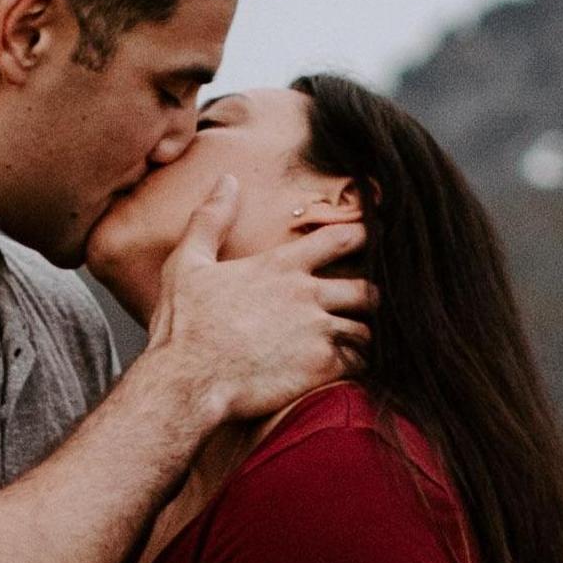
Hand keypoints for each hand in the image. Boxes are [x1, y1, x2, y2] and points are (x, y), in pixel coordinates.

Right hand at [157, 162, 365, 425]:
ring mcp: (318, 331)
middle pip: (367, 288)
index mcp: (281, 266)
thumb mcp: (187, 263)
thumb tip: (227, 180)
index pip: (340, 239)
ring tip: (364, 343)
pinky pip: (360, 363)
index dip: (366, 236)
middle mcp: (307, 294)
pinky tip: (354, 371)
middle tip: (372, 305)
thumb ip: (210, 220)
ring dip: (366, 335)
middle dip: (372, 297)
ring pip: (367, 329)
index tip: (378, 238)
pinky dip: (361, 365)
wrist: (187, 381)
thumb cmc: (184, 325)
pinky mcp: (321, 367)